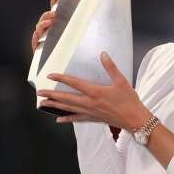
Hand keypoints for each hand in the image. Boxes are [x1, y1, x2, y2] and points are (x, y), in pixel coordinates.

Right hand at [31, 0, 58, 52]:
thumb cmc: (59, 43)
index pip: (47, 16)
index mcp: (48, 27)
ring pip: (38, 31)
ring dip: (43, 25)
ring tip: (50, 22)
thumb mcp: (61, 28)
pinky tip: (36, 35)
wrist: (59, 60)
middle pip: (42, 22)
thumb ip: (59, 13)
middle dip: (47, 16)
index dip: (50, 8)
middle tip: (55, 14)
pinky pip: (34, 44)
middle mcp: (43, 32)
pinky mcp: (38, 49)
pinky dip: (34, 39)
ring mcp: (40, 40)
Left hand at [36, 51, 152, 132]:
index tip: (50, 75)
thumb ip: (111, 67)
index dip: (61, 78)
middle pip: (66, 98)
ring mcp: (90, 112)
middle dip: (52, 94)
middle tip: (39, 92)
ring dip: (55, 105)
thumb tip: (103, 54)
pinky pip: (77, 119)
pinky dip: (67, 118)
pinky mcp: (93, 118)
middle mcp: (89, 103)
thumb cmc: (128, 100)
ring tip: (43, 103)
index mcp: (95, 92)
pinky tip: (58, 119)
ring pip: (68, 108)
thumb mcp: (121, 81)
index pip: (74, 83)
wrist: (134, 118)